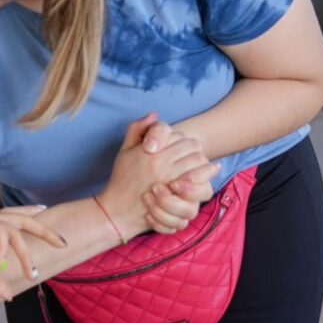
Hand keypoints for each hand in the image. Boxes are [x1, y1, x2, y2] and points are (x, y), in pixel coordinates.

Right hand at [0, 206, 64, 300]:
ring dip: (24, 250)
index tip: (55, 239)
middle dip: (43, 230)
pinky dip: (4, 244)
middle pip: (22, 220)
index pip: (16, 224)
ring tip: (30, 272)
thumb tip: (8, 295)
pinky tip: (3, 260)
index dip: (35, 227)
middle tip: (62, 243)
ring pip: (13, 227)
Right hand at [99, 113, 215, 237]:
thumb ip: (136, 129)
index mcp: (150, 151)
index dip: (183, 138)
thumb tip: (154, 114)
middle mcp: (161, 164)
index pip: (179, 136)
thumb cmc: (121, 179)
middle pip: (192, 146)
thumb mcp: (124, 150)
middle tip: (192, 153)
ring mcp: (170, 180)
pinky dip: (204, 178)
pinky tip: (204, 177)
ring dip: (200, 162)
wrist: (119, 208)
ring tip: (197, 164)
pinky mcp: (176, 196)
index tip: (181, 144)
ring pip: (198, 161)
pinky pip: (199, 182)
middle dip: (194, 148)